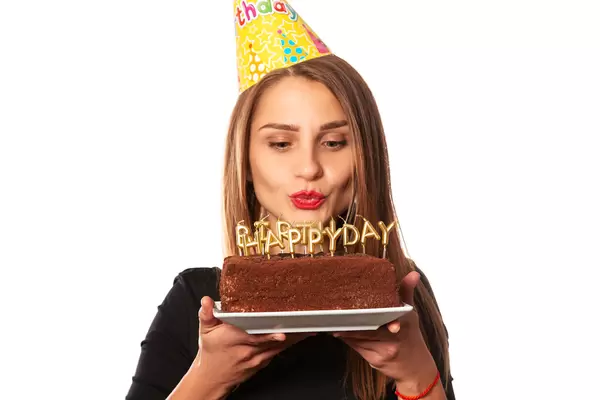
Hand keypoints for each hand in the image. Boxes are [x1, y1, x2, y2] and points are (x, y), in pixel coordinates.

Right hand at [195, 297, 311, 390]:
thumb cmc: (212, 352)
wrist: (213, 378)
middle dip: (289, 333)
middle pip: (273, 341)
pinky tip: (300, 336)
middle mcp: (248, 350)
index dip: (269, 335)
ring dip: (294, 339)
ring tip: (309, 329)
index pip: (254, 337)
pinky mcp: (262, 363)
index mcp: (234, 339)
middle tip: (305, 325)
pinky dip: (289, 344)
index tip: (281, 332)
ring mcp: (257, 358)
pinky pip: (279, 352)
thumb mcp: (205, 330)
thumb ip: (207, 314)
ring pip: (279, 347)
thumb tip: (206, 301)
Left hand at [333, 272, 437, 384]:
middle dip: (350, 322)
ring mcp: (384, 350)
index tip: (354, 309)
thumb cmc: (410, 337)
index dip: (370, 313)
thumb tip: (413, 273)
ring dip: (345, 330)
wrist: (415, 367)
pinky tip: (339, 332)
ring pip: (359, 337)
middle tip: (335, 314)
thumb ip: (406, 292)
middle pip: (367, 327)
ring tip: (332, 320)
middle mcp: (394, 336)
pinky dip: (348, 339)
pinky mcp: (375, 360)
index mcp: (403, 321)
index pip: (385, 314)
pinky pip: (357, 347)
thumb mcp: (410, 314)